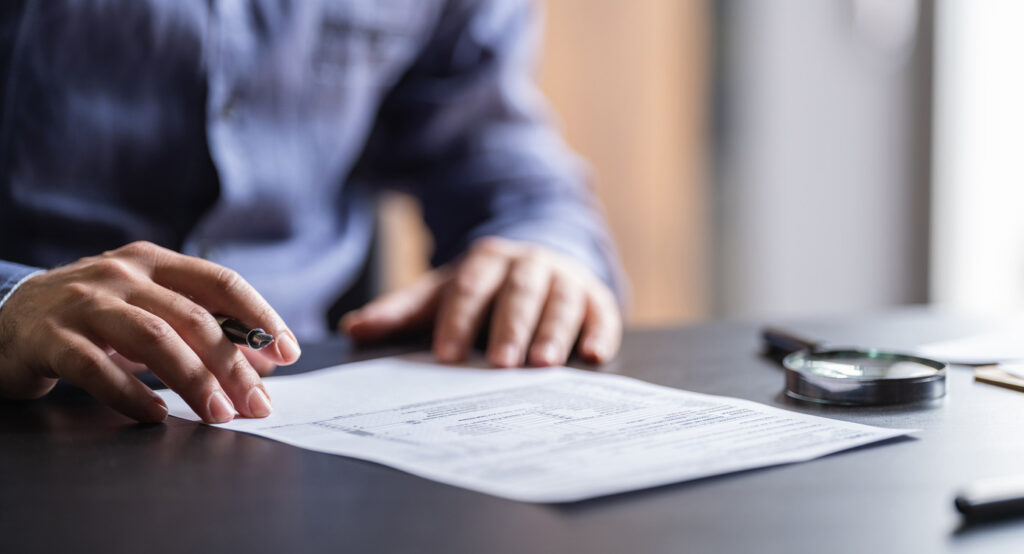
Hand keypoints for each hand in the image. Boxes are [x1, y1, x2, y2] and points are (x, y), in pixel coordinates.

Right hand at [0, 241, 300, 422]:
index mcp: (155, 263)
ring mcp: (83, 303)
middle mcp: (122, 275)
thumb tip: (263, 362)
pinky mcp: (49, 338)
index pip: (221, 282)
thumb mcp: (148, 308)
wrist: (4, 317)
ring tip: (219, 414)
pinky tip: (155, 417)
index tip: (289, 352)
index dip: (260, 317)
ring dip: (194, 380)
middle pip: (194, 317)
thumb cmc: (93, 318)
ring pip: (154, 339)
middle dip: (234, 364)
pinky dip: (131, 394)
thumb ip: (200, 328)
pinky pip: (97, 368)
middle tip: (258, 404)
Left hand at [341, 237, 621, 366]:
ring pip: (560, 301)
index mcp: (486, 260)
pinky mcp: (595, 297)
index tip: (446, 356)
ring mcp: (565, 278)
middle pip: (518, 294)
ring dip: (554, 332)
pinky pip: (601, 313)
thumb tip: (354, 329)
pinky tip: (594, 355)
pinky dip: (600, 332)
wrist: (538, 263)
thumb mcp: (441, 294)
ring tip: (544, 365)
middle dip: (509, 328)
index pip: (468, 289)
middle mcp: (528, 265)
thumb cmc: (482, 290)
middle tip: (499, 365)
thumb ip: (401, 312)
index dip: (457, 321)